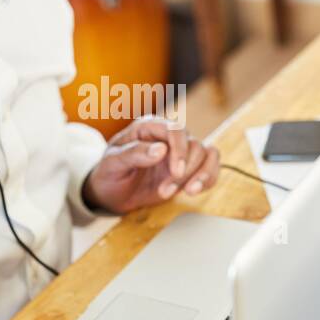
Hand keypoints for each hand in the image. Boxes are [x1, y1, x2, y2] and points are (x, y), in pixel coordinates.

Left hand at [81, 115, 220, 214]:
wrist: (111, 193)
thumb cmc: (109, 173)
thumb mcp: (112, 163)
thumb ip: (134, 153)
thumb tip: (160, 149)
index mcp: (149, 127)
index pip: (175, 129)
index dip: (180, 150)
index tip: (176, 172)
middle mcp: (168, 136)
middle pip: (194, 145)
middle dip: (186, 171)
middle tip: (165, 191)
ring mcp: (180, 152)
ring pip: (206, 155)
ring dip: (199, 176)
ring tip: (186, 193)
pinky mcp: (188, 168)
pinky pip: (210, 167)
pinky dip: (208, 178)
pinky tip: (194, 191)